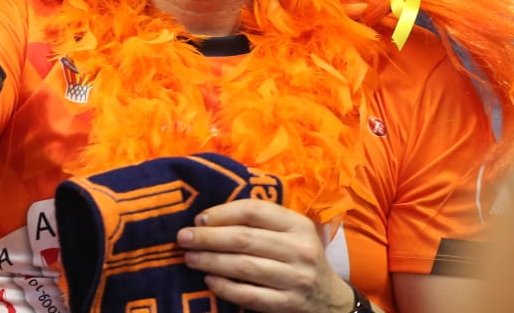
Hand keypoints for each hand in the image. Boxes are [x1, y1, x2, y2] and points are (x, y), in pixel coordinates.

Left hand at [176, 199, 352, 312]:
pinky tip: (209, 280)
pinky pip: (250, 295)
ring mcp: (297, 279)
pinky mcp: (289, 304)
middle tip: (183, 238)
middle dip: (208, 238)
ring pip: (244, 267)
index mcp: (298, 224)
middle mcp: (301, 249)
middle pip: (244, 239)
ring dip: (211, 261)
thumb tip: (207, 217)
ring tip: (189, 258)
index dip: (222, 213)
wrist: (330, 299)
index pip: (254, 210)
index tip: (199, 218)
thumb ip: (259, 221)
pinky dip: (226, 287)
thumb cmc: (297, 256)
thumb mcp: (289, 233)